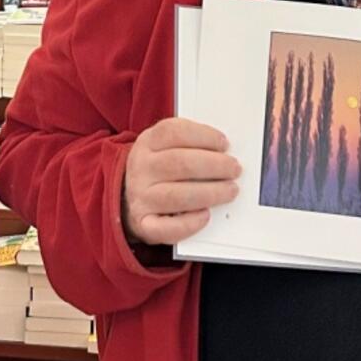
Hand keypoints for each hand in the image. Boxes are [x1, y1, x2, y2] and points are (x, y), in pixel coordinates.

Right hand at [122, 118, 240, 246]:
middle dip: (214, 165)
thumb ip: (190, 144)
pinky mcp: (143, 223)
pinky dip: (189, 224)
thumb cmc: (158, 169)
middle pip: (179, 163)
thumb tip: (225, 151)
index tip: (224, 143)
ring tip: (230, 191)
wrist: (126, 195)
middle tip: (234, 169)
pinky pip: (166, 228)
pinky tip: (205, 216)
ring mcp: (140, 196)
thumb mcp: (164, 147)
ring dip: (210, 193)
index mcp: (147, 143)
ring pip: (176, 196)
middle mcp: (141, 168)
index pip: (173, 132)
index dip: (202, 136)